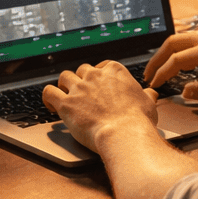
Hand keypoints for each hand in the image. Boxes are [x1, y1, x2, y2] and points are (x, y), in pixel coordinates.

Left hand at [43, 61, 159, 153]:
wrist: (124, 133)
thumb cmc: (138, 120)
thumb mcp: (148, 103)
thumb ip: (146, 95)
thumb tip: (150, 93)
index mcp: (115, 71)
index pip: (102, 65)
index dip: (99, 75)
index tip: (99, 84)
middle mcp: (95, 76)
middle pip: (82, 70)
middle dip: (82, 80)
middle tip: (83, 93)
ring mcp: (79, 88)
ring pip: (64, 77)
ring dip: (64, 85)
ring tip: (65, 95)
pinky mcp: (66, 103)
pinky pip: (48, 92)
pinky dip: (47, 97)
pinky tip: (50, 104)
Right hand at [143, 30, 197, 101]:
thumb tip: (185, 92)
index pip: (178, 60)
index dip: (162, 73)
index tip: (154, 84)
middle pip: (175, 42)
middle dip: (158, 57)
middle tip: (149, 73)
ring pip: (183, 37)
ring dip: (169, 50)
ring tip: (160, 66)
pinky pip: (194, 38)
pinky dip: (181, 47)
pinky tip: (181, 59)